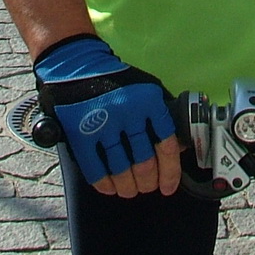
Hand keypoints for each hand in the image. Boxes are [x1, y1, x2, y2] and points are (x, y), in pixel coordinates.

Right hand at [34, 35, 180, 196]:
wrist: (76, 65)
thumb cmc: (116, 80)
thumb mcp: (146, 89)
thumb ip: (161, 116)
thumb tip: (177, 148)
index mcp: (148, 101)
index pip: (166, 146)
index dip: (170, 172)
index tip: (168, 186)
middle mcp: (127, 113)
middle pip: (144, 163)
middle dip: (148, 182)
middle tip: (147, 187)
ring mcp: (102, 124)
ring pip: (121, 170)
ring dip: (128, 187)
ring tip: (130, 189)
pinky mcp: (80, 134)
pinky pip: (95, 169)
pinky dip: (104, 183)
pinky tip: (110, 187)